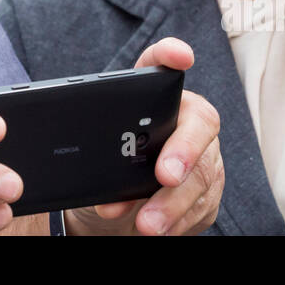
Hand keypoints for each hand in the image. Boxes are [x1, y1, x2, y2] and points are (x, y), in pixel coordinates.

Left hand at [66, 38, 221, 235]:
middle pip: (197, 127)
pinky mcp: (208, 190)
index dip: (171, 53)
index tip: (180, 55)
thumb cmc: (108, 161)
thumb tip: (76, 145)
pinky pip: (201, 207)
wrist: (115, 202)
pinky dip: (177, 223)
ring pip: (202, 176)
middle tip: (164, 175)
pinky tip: (159, 231)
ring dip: (172, 205)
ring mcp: (205, 154)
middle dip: (183, 152)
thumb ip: (95, 136)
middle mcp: (187, 118)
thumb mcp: (97, 143)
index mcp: (157, 96)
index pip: (163, 62)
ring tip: (147, 223)